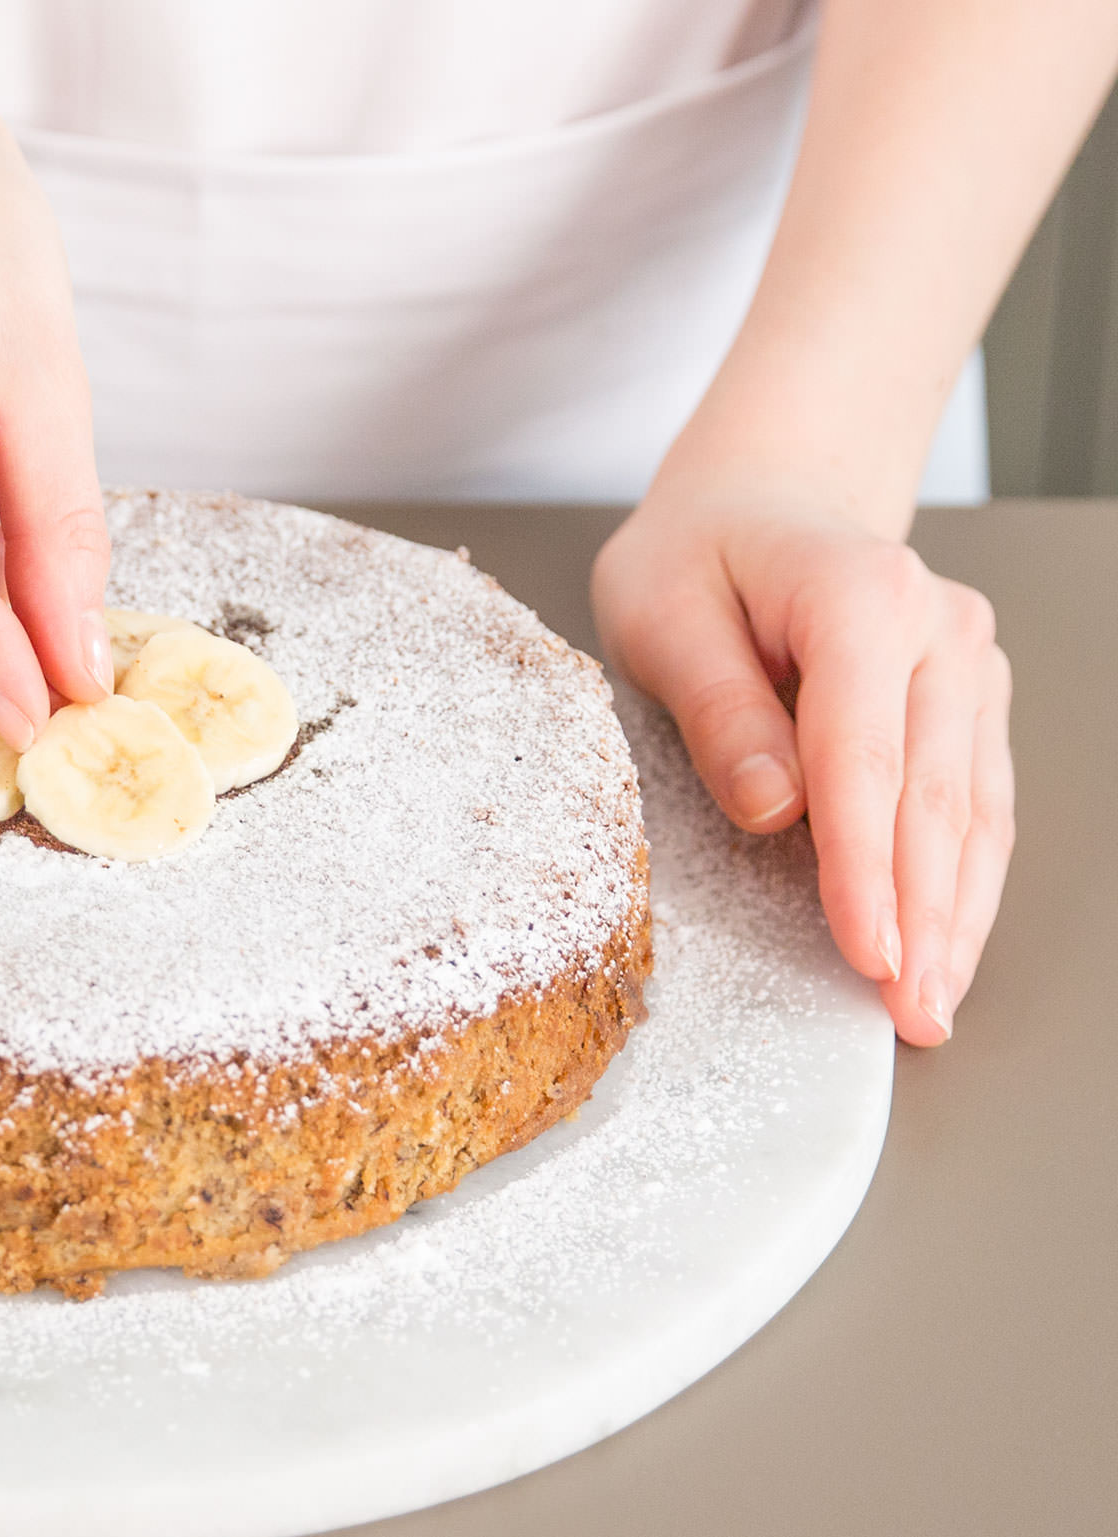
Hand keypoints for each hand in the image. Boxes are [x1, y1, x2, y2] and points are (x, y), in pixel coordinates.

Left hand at [592, 494, 1013, 1045]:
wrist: (760, 501)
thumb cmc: (696, 556)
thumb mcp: (661, 614)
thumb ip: (717, 710)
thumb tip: (774, 811)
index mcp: (860, 594)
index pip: (864, 757)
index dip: (864, 866)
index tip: (865, 951)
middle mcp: (937, 626)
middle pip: (934, 795)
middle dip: (922, 915)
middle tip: (907, 1012)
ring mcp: (966, 661)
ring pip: (973, 809)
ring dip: (956, 914)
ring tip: (929, 1004)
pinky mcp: (968, 697)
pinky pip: (977, 800)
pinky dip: (964, 879)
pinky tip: (946, 943)